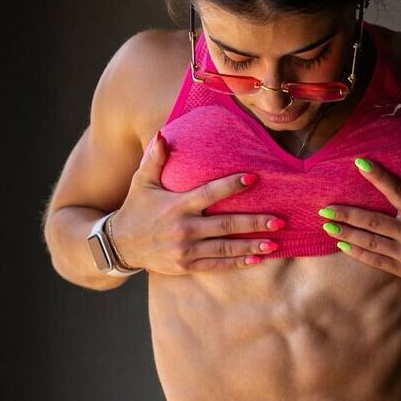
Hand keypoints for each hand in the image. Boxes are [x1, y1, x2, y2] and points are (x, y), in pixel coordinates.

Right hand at [109, 132, 284, 273]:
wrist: (120, 244)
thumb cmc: (136, 208)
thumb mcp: (142, 181)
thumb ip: (155, 158)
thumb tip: (164, 134)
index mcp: (177, 205)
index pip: (209, 193)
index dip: (231, 186)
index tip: (253, 178)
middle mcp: (184, 228)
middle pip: (226, 225)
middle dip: (254, 223)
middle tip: (279, 220)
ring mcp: (186, 250)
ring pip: (225, 248)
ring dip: (251, 246)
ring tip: (274, 243)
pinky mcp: (186, 266)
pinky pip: (216, 265)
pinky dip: (237, 262)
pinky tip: (256, 259)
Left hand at [317, 150, 400, 281]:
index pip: (396, 190)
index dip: (378, 176)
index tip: (358, 163)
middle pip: (373, 222)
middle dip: (347, 215)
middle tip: (325, 209)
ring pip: (371, 242)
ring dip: (347, 234)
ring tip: (327, 226)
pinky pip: (376, 260)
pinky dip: (358, 253)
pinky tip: (342, 245)